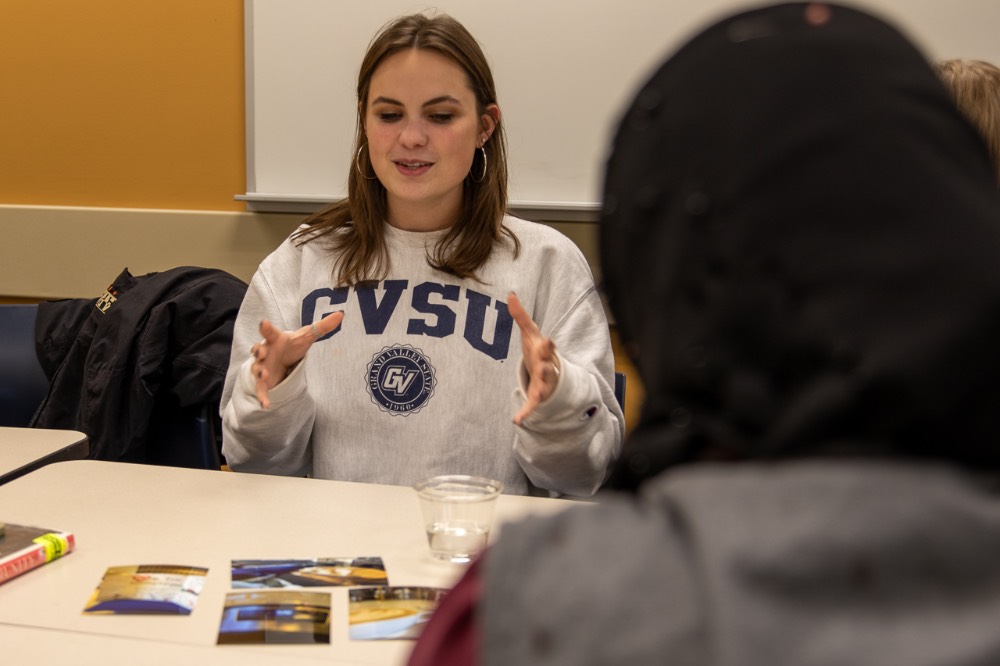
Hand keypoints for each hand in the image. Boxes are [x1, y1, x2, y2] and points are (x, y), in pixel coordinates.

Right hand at [250, 311, 343, 408]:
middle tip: (261, 352)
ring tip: (264, 375)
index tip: (264, 322)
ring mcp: (262, 366)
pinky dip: (262, 397)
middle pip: (258, 349)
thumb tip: (341, 314)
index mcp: (275, 339)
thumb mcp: (306, 337)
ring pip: (256, 368)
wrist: (282, 359)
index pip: (270, 332)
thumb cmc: (292, 345)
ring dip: (259, 371)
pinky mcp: (263, 382)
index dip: (267, 327)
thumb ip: (322, 327)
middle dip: (258, 350)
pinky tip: (266, 405)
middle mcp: (265, 352)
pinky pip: (261, 389)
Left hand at [509, 292, 560, 424]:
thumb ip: (520, 315)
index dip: (548, 345)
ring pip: (543, 386)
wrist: (549, 371)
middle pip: (549, 366)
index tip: (548, 341)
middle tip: (545, 367)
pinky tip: (517, 420)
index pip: (547, 346)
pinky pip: (533, 404)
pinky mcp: (538, 395)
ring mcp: (544, 382)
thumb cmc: (537, 349)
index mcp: (544, 351)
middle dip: (548, 365)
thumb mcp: (529, 333)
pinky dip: (525, 412)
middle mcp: (547, 366)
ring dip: (540, 389)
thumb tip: (510, 294)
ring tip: (537, 396)